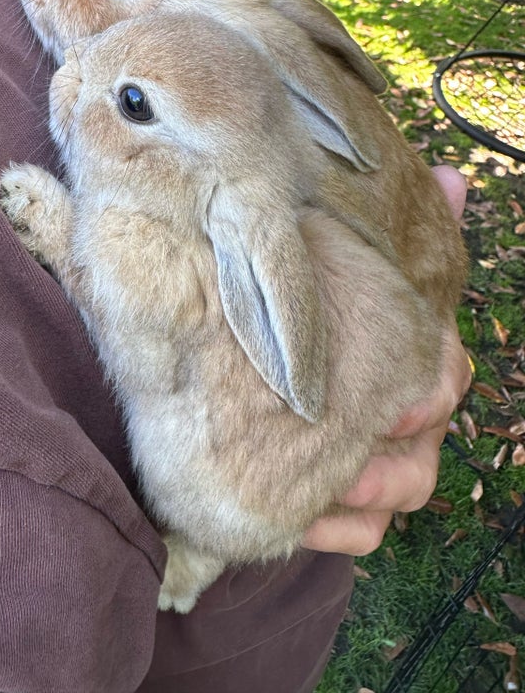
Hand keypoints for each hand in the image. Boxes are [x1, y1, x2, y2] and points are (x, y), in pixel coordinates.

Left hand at [302, 166, 470, 555]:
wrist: (258, 361)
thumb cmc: (325, 309)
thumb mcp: (351, 265)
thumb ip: (398, 234)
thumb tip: (453, 176)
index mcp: (411, 359)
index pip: (442, 377)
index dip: (426, 388)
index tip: (399, 399)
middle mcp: (407, 414)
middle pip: (426, 448)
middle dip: (391, 456)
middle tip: (347, 453)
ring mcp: (382, 460)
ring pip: (404, 491)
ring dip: (364, 495)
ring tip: (317, 492)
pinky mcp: (347, 502)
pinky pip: (363, 533)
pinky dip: (335, 530)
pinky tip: (299, 517)